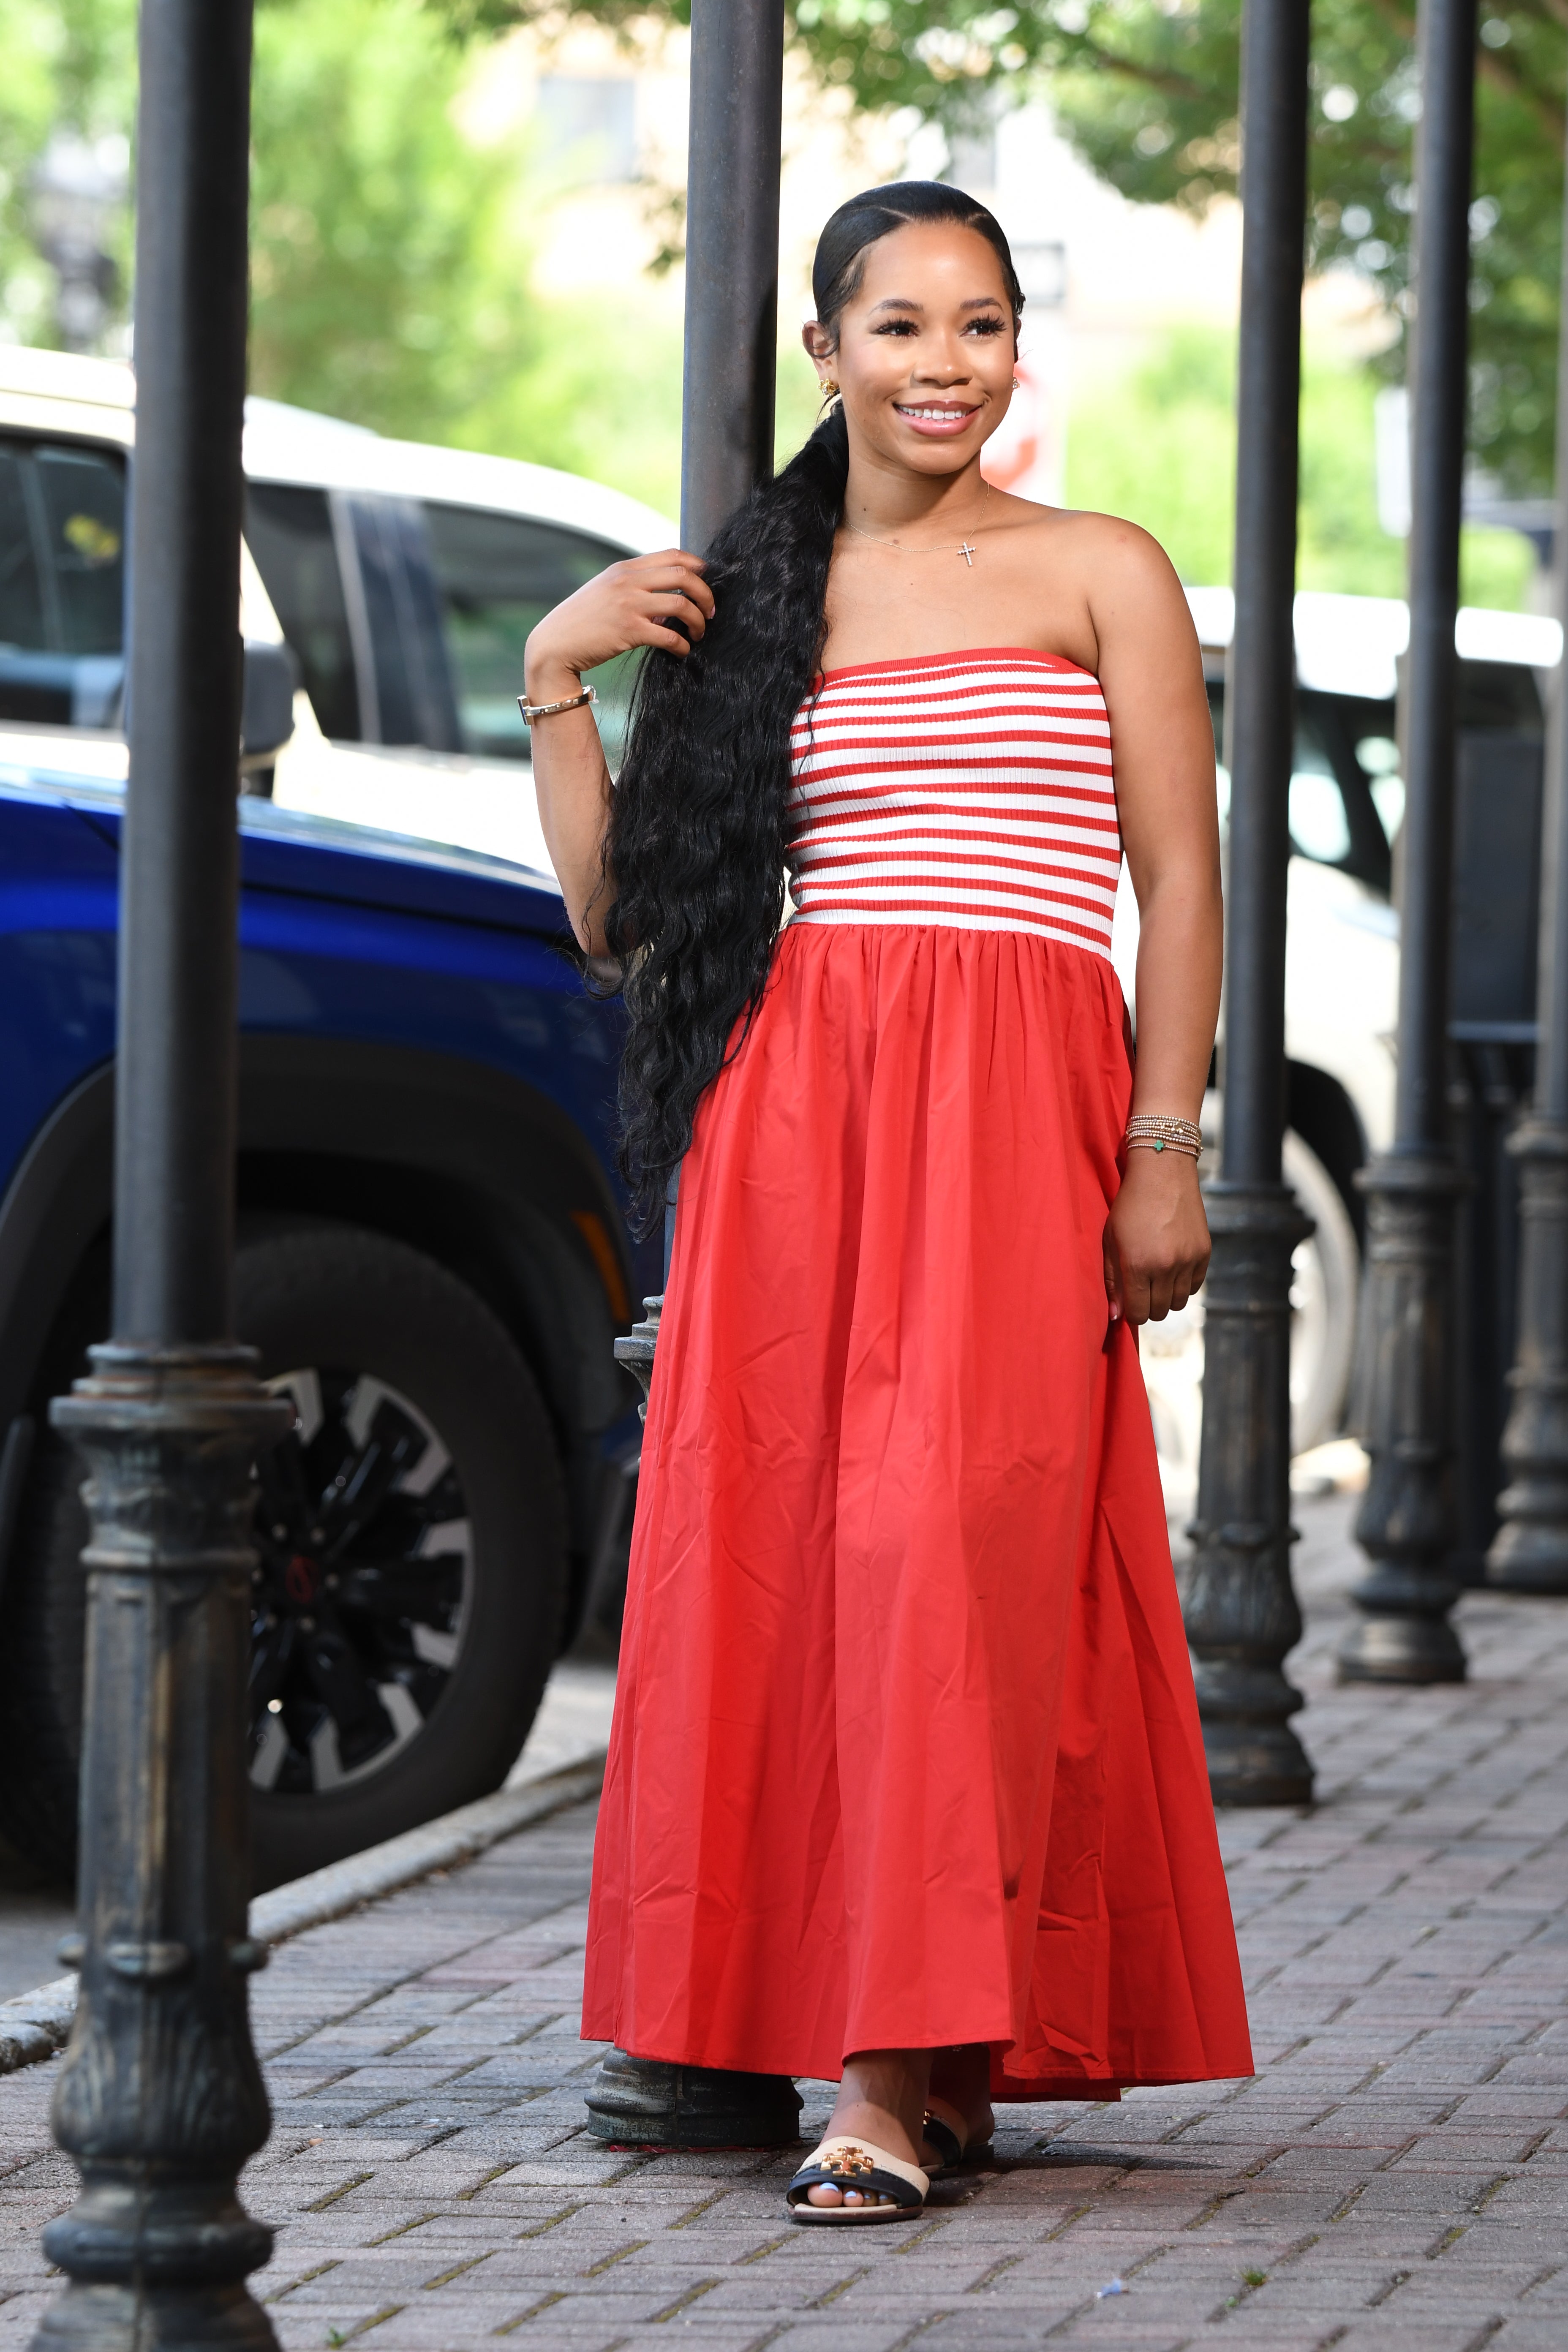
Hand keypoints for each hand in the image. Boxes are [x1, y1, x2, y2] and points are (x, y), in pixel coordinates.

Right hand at [524, 549, 714, 699]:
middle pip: (683, 576)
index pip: (672, 555)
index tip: (705, 580)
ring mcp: (629, 605)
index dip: (697, 566)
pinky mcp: (629, 631)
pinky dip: (682, 645)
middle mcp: (628, 581)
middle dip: (705, 594)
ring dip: (699, 621)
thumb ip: (634, 586)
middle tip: (711, 611)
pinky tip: (682, 651)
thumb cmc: (582, 621)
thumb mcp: (605, 591)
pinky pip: (670, 636)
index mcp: (624, 568)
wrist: (554, 644)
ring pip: (682, 605)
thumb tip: (669, 597)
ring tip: (698, 633)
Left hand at [1104, 1148, 1209, 1325]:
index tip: (1129, 1301)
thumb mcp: (1110, 1240)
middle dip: (1148, 1306)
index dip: (1131, 1312)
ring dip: (1166, 1297)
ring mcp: (1188, 1260)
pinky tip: (1172, 1268)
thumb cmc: (1129, 1206)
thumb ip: (1112, 1280)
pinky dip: (1183, 1284)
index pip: (1138, 1313)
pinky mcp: (1204, 1253)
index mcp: (1137, 1265)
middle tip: (1141, 1289)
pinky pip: (1194, 1286)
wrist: (1163, 1174)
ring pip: (1179, 1303)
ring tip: (1156, 1278)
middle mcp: (1165, 1267)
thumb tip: (1115, 1315)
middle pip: (1159, 1312)